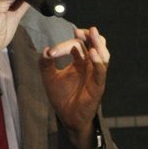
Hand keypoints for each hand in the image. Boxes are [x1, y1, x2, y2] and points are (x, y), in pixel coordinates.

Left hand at [39, 25, 108, 148]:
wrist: (67, 117)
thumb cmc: (61, 97)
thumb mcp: (49, 77)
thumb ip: (45, 64)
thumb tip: (45, 50)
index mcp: (80, 61)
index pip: (77, 45)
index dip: (66, 45)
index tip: (52, 53)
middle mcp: (89, 65)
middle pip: (95, 45)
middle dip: (90, 36)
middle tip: (81, 31)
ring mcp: (95, 74)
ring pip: (102, 55)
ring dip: (98, 44)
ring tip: (93, 34)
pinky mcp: (98, 85)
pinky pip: (101, 71)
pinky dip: (98, 61)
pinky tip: (92, 53)